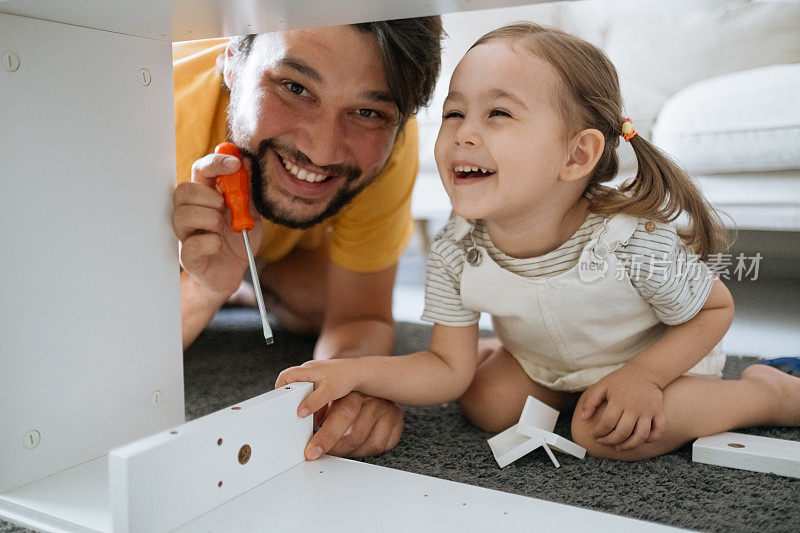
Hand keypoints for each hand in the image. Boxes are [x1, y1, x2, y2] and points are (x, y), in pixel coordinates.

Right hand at [173, 153, 262, 298]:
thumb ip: (248, 190)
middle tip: (225, 208)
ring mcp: (185, 234)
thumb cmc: (239, 240)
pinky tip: (218, 245)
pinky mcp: (187, 256)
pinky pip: (191, 244)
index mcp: (206, 197)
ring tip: (222, 228)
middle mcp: (190, 212)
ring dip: (210, 219)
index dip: (214, 162)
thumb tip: (246, 161)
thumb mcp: (251, 213)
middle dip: (209, 196)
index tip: (234, 164)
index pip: (200, 170)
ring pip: (183, 215)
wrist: (235, 273)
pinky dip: (210, 242)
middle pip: (183, 190)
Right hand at [276, 359, 359, 418]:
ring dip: (304, 404)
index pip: (285, 377)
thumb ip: (314, 401)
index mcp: (306, 370)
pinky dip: (314, 406)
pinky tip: (319, 417)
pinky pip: (313, 396)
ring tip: (306, 417)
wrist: (363, 374)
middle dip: (292, 399)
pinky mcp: (323, 384)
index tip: (279, 402)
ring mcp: (316, 378)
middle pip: (292, 386)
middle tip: (293, 412)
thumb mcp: (329, 391)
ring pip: (304, 392)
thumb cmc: (346, 377)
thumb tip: (300, 411)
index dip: (279, 389)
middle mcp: (309, 372)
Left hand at [307, 392, 402, 459]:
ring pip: (368, 444)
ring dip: (348, 453)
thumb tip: (299, 423)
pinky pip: (381, 446)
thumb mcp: (331, 395)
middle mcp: (373, 401)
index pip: (342, 414)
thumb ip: (317, 408)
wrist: (369, 382)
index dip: (326, 435)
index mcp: (355, 392)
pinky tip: (354, 448)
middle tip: (316, 455)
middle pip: (355, 433)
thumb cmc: (344, 394)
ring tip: (335, 451)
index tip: (310, 450)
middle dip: (334, 449)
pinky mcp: (397, 422)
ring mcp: (387, 411)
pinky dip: (365, 452)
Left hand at [579, 364, 665, 450]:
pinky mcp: (659, 412)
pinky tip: (640, 440)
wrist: (645, 371)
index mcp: (619, 400)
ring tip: (619, 447)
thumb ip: (590, 401)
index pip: (607, 423)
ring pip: (641, 436)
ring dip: (629, 446)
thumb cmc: (620, 380)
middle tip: (603, 441)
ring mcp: (648, 410)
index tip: (594, 435)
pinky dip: (650, 439)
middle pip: (623, 432)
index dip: (599, 432)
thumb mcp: (602, 386)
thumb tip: (583, 418)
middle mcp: (634, 407)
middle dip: (610, 441)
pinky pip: (658, 431)